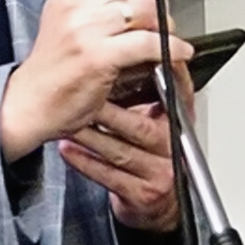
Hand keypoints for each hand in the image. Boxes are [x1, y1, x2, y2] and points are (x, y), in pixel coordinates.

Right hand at [0, 0, 192, 161]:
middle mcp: (77, 0)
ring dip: (166, 24)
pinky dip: (170, 47)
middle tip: (161, 13)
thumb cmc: (53, 56)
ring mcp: (87, 27)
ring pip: (145, 9)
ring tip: (167, 34)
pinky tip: (175, 52)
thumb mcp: (65, 1)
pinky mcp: (99, 56)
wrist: (32, 99)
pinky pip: (147, 42)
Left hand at [59, 59, 195, 232]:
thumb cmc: (146, 148)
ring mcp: (159, 173)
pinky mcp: (141, 194)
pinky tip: (67, 148)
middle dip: (107, 108)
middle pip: (139, 123)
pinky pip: (109, 175)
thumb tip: (121, 46)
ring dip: (89, 133)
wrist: (152, 198)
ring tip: (67, 118)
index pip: (168, 95)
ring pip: (120, 150)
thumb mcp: (153, 115)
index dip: (142, 81)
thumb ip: (144, 85)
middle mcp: (172, 147)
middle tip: (80, 93)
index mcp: (177, 121)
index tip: (117, 66)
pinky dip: (84, 161)